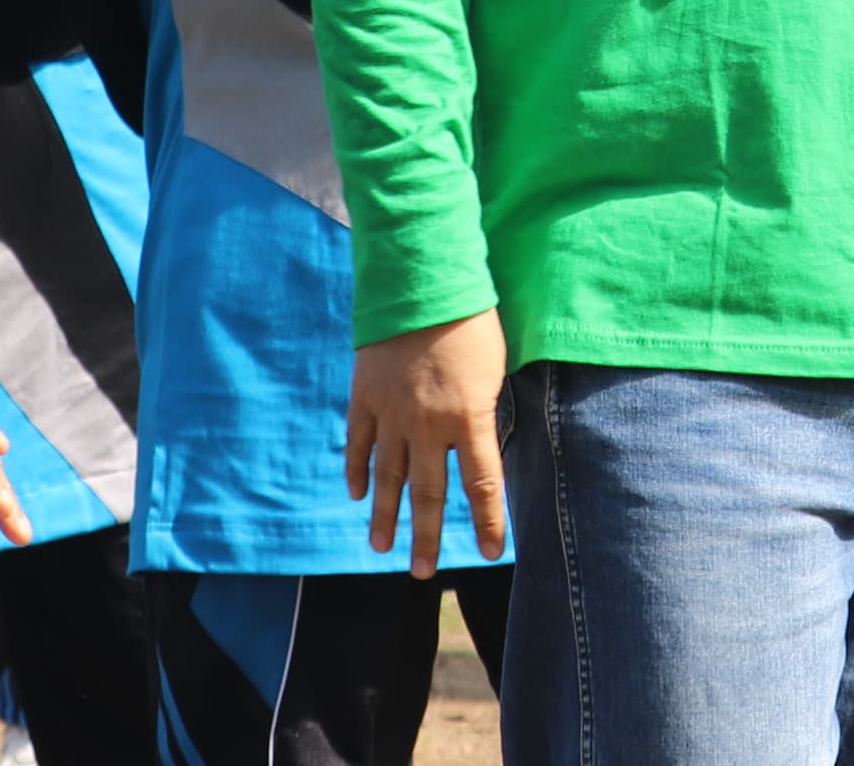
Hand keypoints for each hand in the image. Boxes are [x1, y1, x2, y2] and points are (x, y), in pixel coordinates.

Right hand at [344, 307, 507, 576]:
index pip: (483, 485)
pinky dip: (357, 469)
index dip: (489, 521)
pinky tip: (358, 493)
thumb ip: (485, 409)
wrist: (422, 280)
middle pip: (430, 494)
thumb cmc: (472, 318)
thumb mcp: (496, 367)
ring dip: (385, 515)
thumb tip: (484, 441)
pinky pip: (359, 442)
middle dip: (428, 536)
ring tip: (381, 548)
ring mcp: (392, 413)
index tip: (494, 553)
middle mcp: (429, 426)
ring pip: (388, 477)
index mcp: (470, 418)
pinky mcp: (365, 395)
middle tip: (422, 573)